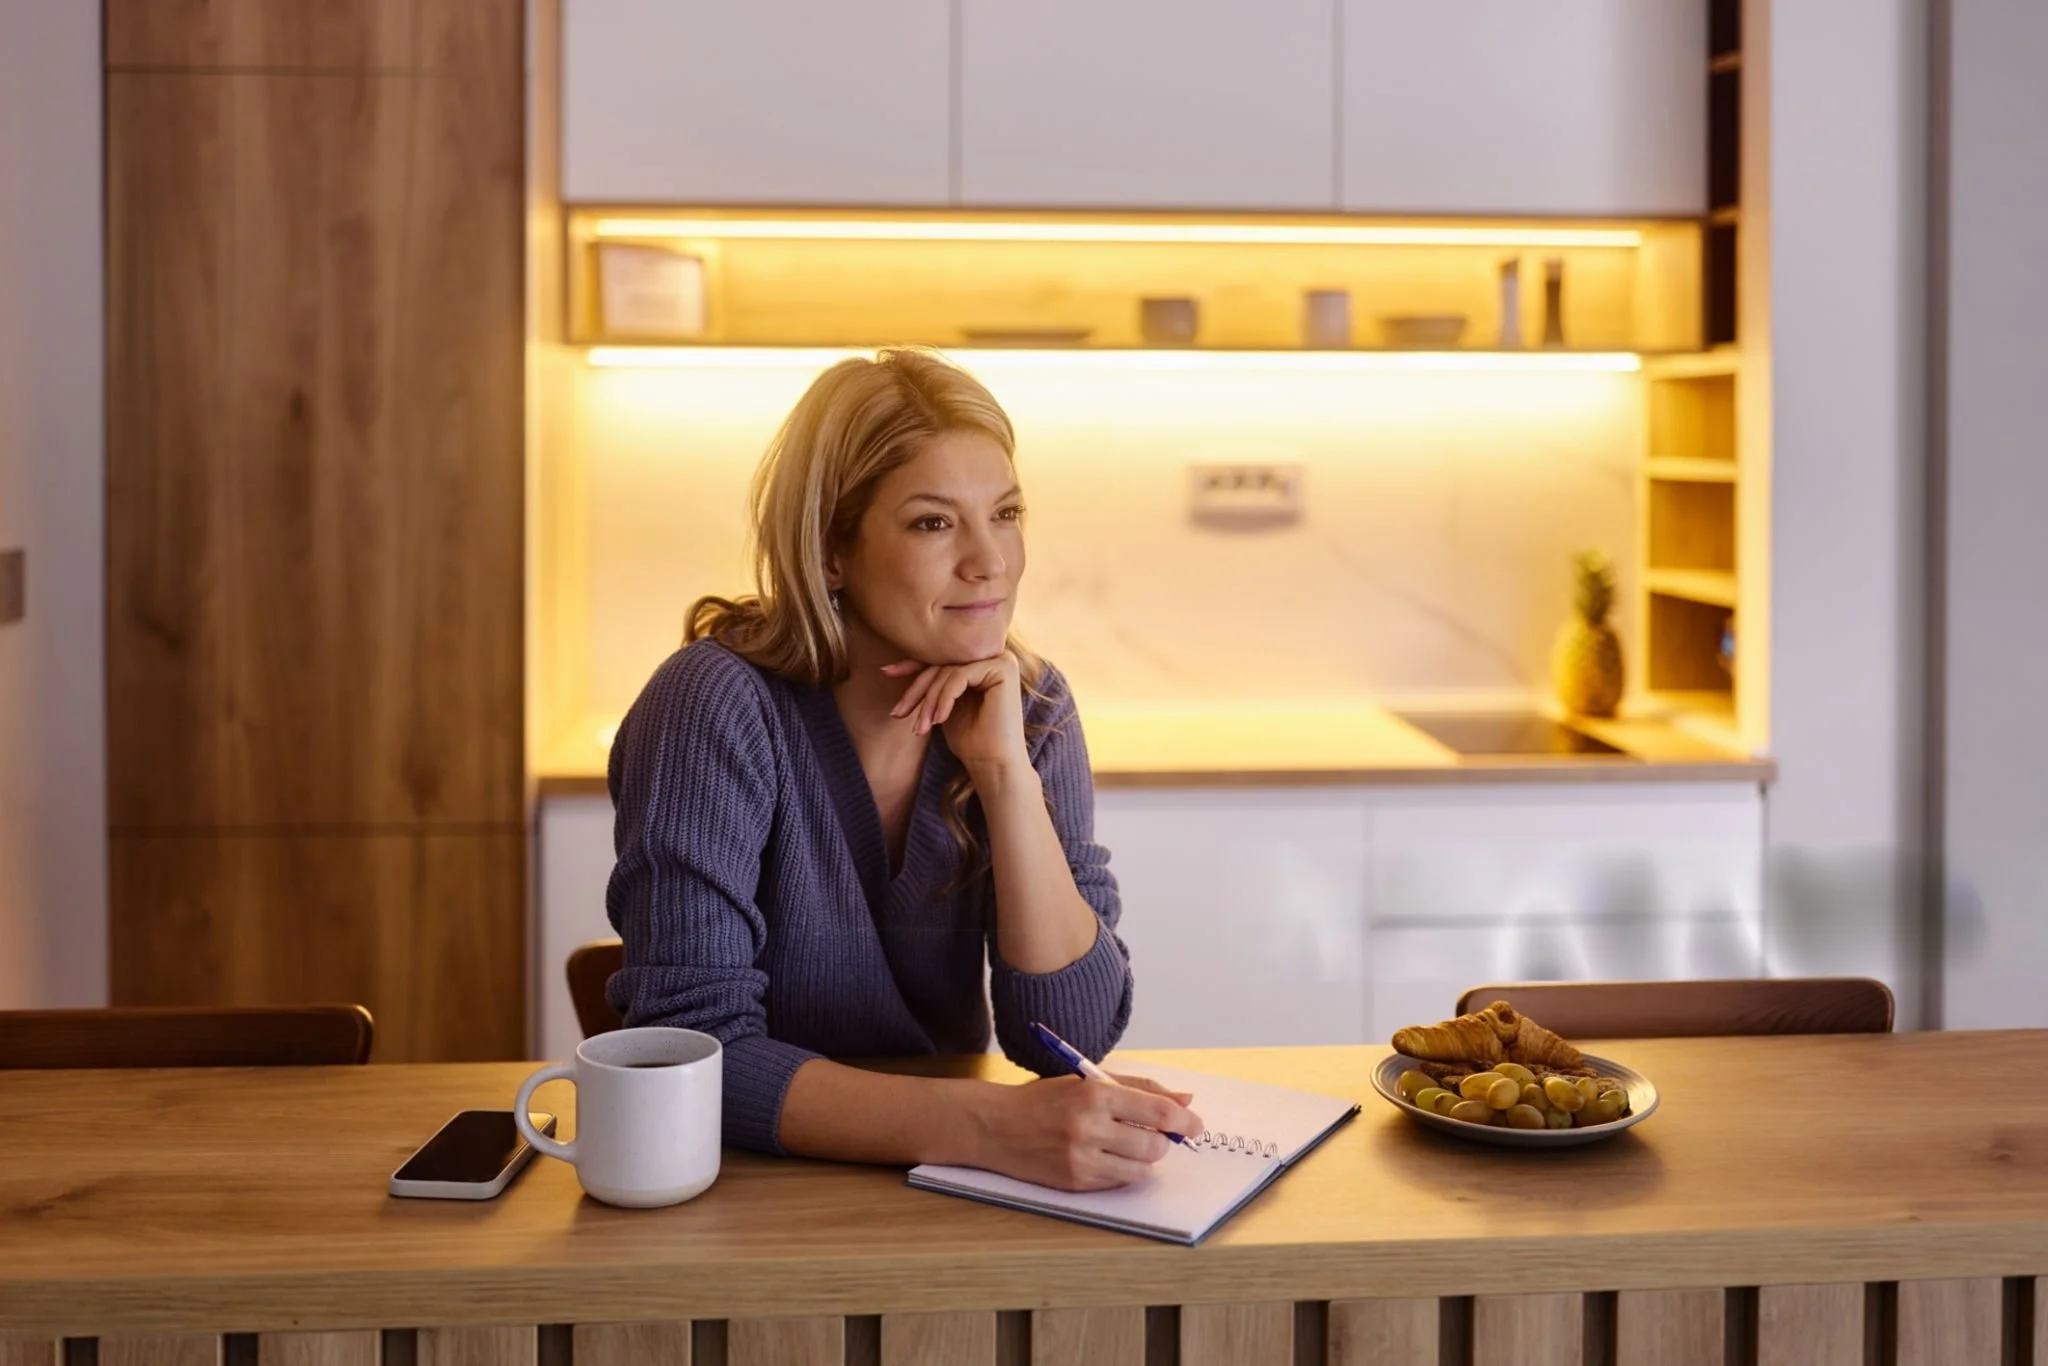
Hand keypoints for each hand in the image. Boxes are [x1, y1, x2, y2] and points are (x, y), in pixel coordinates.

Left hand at [883, 651, 1026, 771]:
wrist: (994, 765)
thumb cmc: (970, 740)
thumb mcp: (942, 705)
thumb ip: (931, 683)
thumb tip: (891, 666)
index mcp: (980, 661)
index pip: (940, 657)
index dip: (911, 665)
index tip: (886, 672)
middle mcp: (993, 654)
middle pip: (942, 664)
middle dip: (916, 690)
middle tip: (897, 713)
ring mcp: (1001, 659)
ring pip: (948, 671)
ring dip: (928, 701)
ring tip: (920, 728)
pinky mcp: (1003, 669)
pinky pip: (959, 677)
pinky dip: (944, 699)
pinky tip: (938, 721)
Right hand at [966, 1075, 1205, 1191]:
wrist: (996, 1126)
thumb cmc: (1046, 1099)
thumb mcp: (1089, 1080)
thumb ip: (1140, 1089)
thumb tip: (1185, 1100)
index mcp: (1095, 1094)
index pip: (1158, 1110)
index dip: (1185, 1120)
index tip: (1195, 1124)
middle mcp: (1089, 1127)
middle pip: (1155, 1145)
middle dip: (1162, 1141)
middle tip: (1154, 1133)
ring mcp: (1081, 1159)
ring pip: (1141, 1169)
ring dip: (1144, 1158)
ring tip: (1127, 1144)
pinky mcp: (1075, 1182)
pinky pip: (1119, 1182)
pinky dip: (1122, 1171)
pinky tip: (1105, 1156)